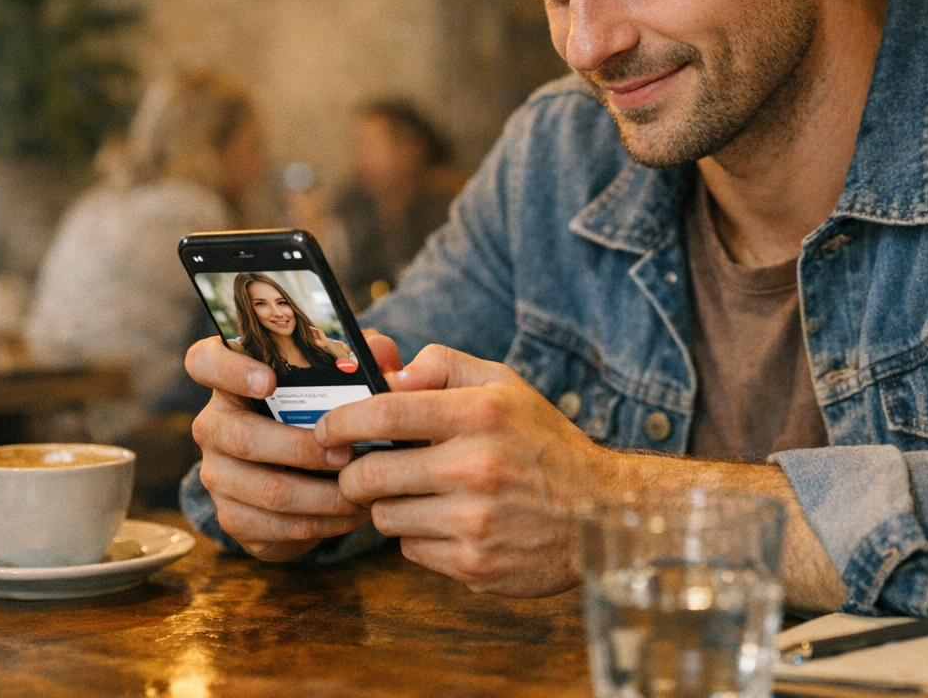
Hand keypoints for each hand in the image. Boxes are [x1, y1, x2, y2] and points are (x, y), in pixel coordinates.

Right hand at [185, 329, 403, 560]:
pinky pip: (275, 527)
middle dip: (301, 448)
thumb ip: (360, 357)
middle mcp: (214, 426)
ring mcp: (218, 475)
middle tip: (345, 454)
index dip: (229, 369)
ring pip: (266, 490)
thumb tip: (380, 353)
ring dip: (322, 495)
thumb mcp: (341, 376)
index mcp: (232, 381)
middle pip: (241, 437)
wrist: (310, 473)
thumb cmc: (323, 410)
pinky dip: (322, 523)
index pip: (204, 361)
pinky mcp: (233, 518)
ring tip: (362, 490)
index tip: (269, 380)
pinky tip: (351, 513)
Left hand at [315, 345, 616, 596]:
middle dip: (354, 474)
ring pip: (384, 517)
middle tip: (362, 471)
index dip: (341, 421)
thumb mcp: (505, 385)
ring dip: (390, 507)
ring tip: (422, 495)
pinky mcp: (473, 564)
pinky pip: (411, 550)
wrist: (602, 514)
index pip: (384, 413)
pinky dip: (419, 538)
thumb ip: (445, 364)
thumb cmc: (544, 443)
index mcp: (480, 413)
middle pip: (368, 475)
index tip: (325, 430)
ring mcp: (473, 520)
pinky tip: (450, 524)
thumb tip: (394, 373)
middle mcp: (475, 466)